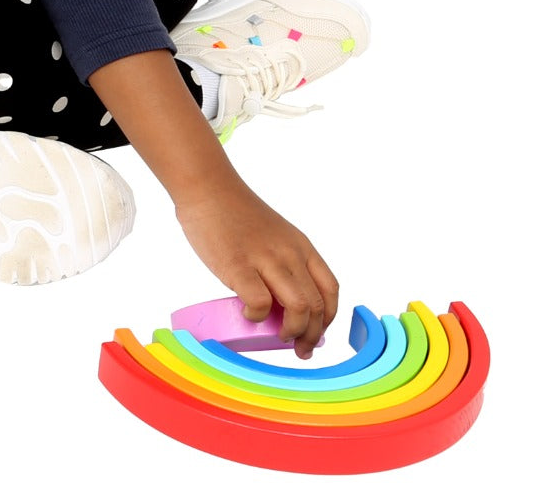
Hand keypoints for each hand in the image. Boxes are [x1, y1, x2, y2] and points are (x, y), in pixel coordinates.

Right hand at [175, 179, 337, 358]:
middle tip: (299, 349)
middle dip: (312, 336)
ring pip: (299, 309)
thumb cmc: (236, 215)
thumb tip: (283, 305)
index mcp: (301, 246)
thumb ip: (283, 262)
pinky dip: (257, 318)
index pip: (330, 289)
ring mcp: (266, 259)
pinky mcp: (239, 266)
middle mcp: (290, 253)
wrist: (209, 189)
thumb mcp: (274, 235)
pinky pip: (260, 305)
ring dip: (292, 332)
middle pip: (318, 305)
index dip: (328, 318)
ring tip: (278, 336)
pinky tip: (247, 313)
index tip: (317, 335)